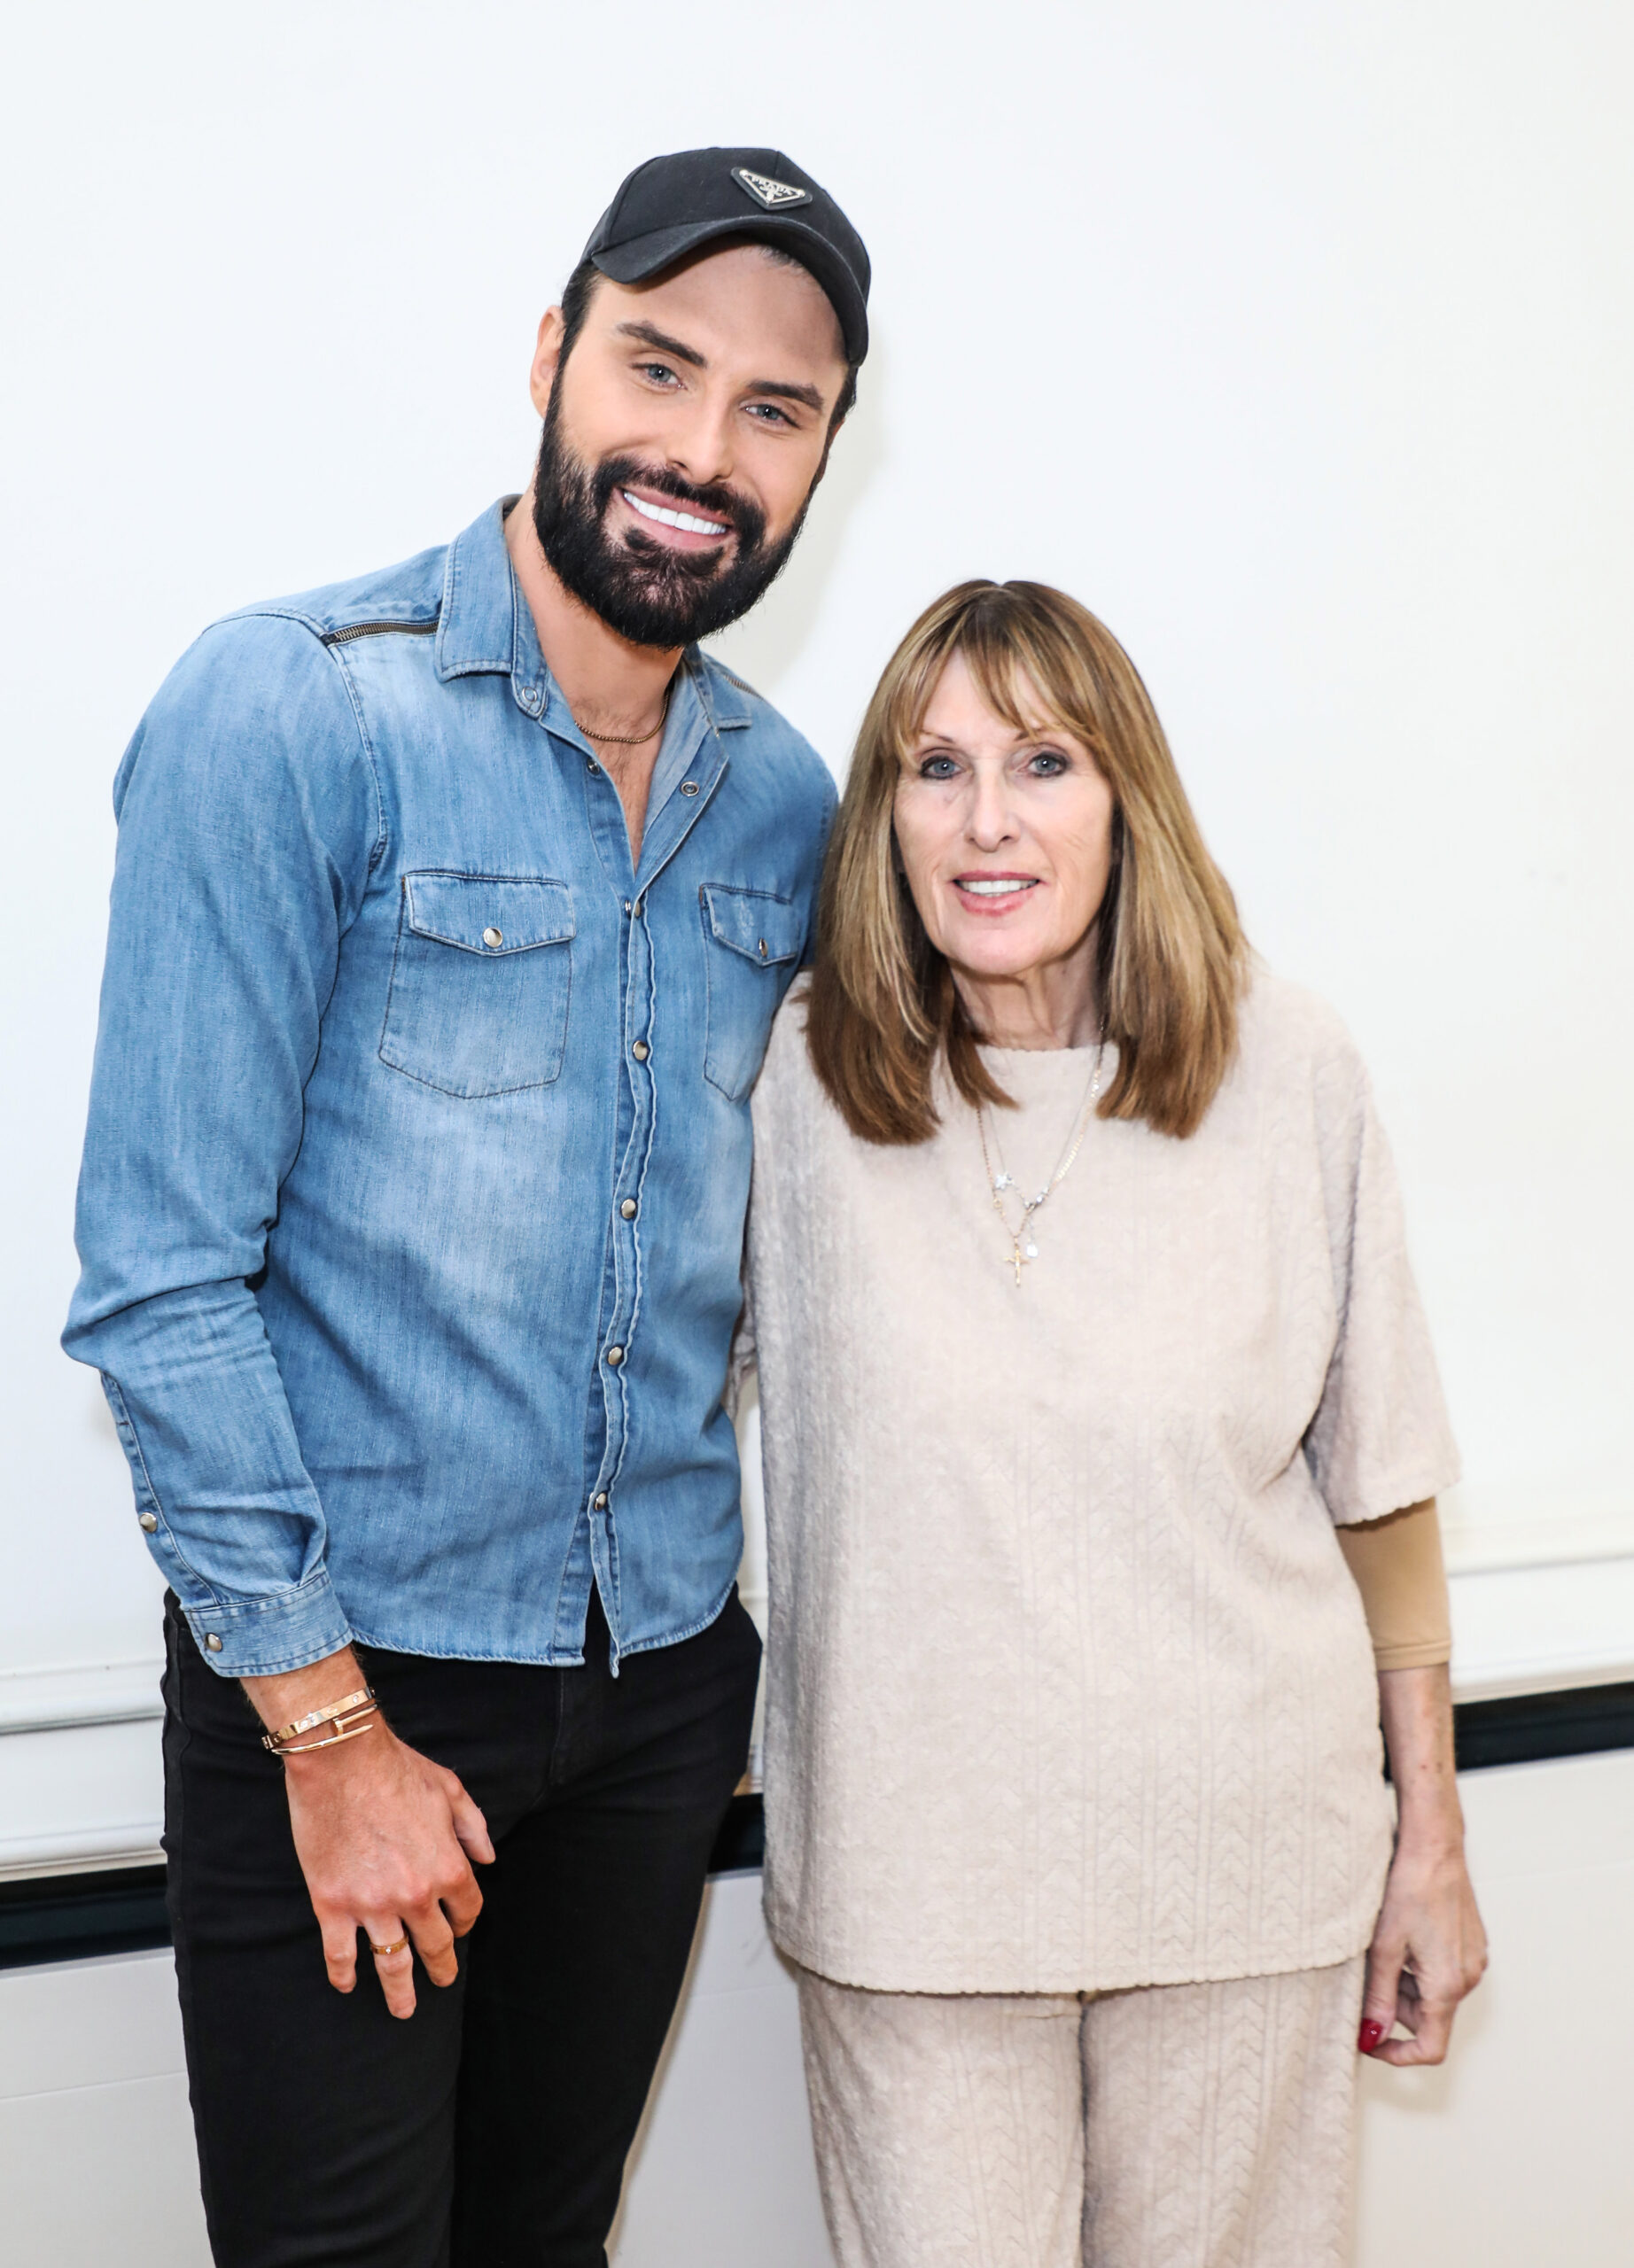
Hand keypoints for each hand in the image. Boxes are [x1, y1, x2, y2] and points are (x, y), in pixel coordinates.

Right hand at [278, 1718, 494, 2017]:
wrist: (341, 1760)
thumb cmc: (397, 1768)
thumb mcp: (451, 1790)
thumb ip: (473, 1828)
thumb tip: (488, 1860)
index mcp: (448, 1867)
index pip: (466, 1910)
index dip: (466, 1922)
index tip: (460, 1927)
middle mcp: (415, 1895)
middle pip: (435, 1945)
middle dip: (442, 1967)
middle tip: (442, 1980)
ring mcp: (372, 1905)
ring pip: (391, 1963)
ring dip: (400, 1992)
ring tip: (405, 2010)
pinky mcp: (332, 1905)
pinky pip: (340, 1954)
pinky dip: (345, 1974)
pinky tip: (348, 1985)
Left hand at [1360, 1828, 1487, 2064]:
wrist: (1434, 1847)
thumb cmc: (1409, 1889)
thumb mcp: (1384, 1947)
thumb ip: (1379, 1997)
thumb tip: (1372, 2035)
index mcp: (1448, 1986)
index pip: (1431, 2048)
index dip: (1398, 2054)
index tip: (1370, 2042)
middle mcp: (1467, 1978)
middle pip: (1429, 2019)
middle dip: (1396, 2009)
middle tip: (1369, 1974)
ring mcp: (1472, 1961)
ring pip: (1434, 1995)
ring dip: (1407, 1985)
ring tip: (1386, 1946)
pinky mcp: (1471, 1945)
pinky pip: (1443, 1973)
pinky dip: (1420, 1968)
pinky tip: (1403, 1936)